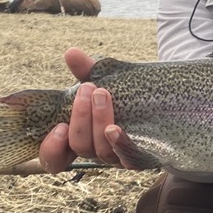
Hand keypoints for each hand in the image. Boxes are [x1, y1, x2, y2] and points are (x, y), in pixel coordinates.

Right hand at [37, 48, 129, 172]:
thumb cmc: (123, 96)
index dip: (51, 149)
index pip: (55, 159)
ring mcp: (117, 158)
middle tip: (87, 88)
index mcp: (81, 139)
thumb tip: (71, 53)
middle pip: (81, 147)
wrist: (162, 105)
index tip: (59, 126)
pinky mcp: (139, 159)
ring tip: (102, 94)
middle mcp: (96, 152)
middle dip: (80, 117)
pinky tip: (116, 128)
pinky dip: (120, 143)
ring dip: (98, 122)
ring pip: (101, 151)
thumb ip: (86, 71)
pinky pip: (127, 158)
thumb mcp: (103, 82)